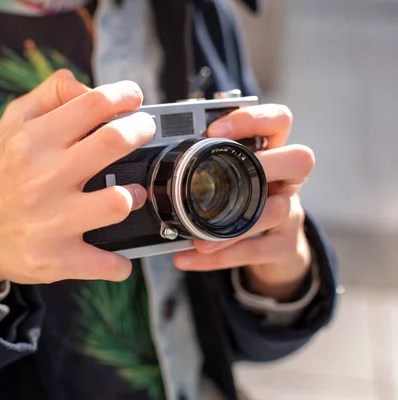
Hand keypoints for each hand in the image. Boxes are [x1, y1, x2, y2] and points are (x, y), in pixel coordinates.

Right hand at [0, 70, 155, 299]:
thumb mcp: (11, 124)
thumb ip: (49, 96)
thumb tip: (87, 87)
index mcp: (31, 141)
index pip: (92, 104)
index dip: (124, 95)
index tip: (134, 97)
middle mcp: (41, 178)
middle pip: (114, 143)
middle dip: (141, 131)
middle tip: (144, 132)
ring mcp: (50, 222)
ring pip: (118, 203)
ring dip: (136, 196)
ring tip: (132, 193)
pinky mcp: (55, 260)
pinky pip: (105, 263)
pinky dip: (119, 263)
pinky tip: (118, 254)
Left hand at [173, 104, 313, 301]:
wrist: (272, 252)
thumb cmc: (242, 203)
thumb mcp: (231, 179)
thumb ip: (206, 166)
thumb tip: (158, 161)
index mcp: (270, 153)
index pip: (278, 120)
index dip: (251, 119)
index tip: (213, 132)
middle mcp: (286, 179)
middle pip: (300, 159)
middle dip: (266, 165)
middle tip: (230, 179)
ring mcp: (291, 212)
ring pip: (276, 212)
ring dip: (235, 227)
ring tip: (199, 239)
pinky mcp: (285, 246)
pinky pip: (255, 251)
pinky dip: (219, 258)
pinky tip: (188, 258)